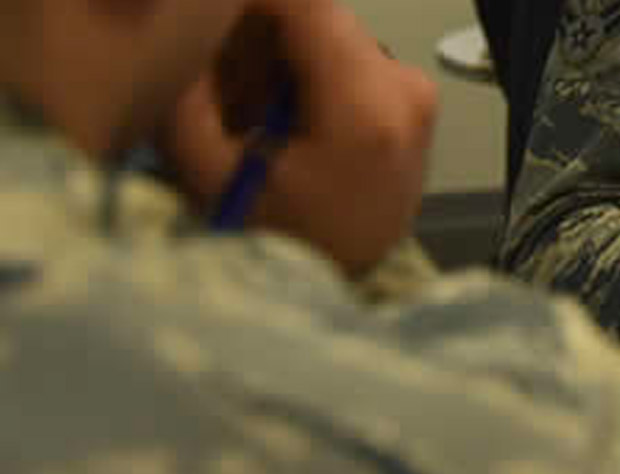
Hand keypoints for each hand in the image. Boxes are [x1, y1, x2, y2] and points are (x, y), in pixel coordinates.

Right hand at [162, 0, 437, 275]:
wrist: (349, 284)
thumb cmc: (283, 242)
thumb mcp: (211, 173)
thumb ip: (189, 95)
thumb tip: (190, 35)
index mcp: (364, 106)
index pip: (307, 5)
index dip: (251, 3)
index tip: (211, 17)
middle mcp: (404, 90)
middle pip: (318, 19)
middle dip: (258, 37)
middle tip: (221, 80)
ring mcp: (416, 94)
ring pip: (331, 37)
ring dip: (281, 56)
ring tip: (250, 110)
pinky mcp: (414, 102)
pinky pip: (350, 60)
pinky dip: (308, 74)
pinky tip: (284, 118)